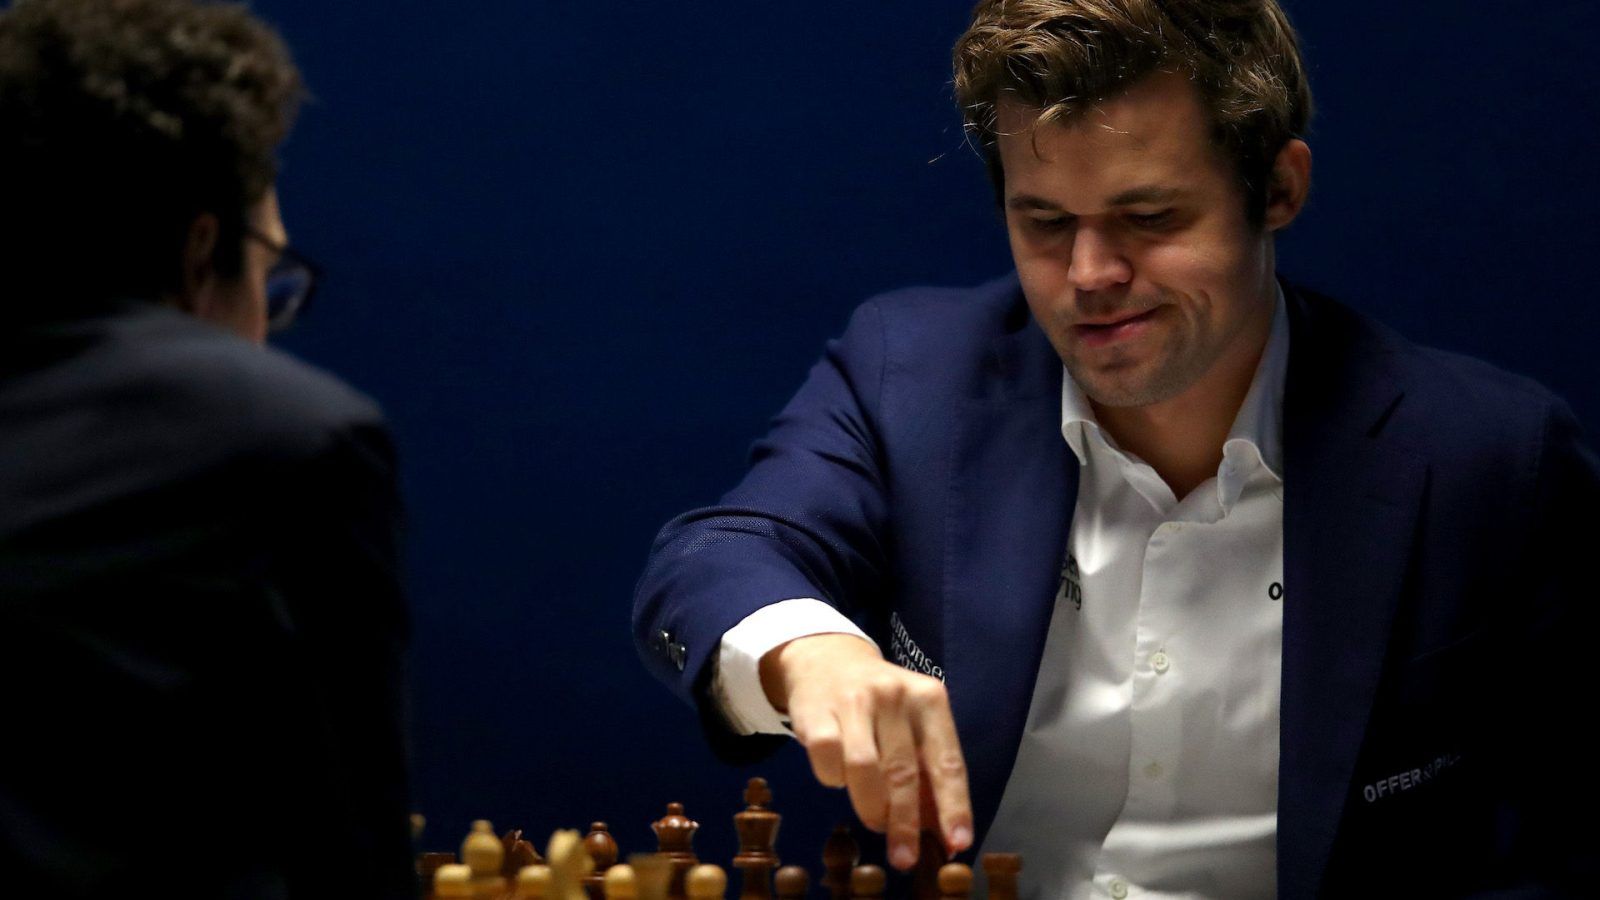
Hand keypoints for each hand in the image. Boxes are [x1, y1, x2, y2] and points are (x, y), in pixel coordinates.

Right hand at [759, 633, 972, 869]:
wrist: (826, 660)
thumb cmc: (880, 703)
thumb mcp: (912, 725)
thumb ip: (928, 771)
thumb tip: (941, 831)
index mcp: (929, 698)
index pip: (947, 761)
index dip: (954, 806)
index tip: (957, 843)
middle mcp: (895, 694)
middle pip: (904, 772)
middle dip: (905, 822)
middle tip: (905, 858)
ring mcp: (854, 701)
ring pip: (864, 770)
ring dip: (871, 807)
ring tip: (874, 821)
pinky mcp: (817, 712)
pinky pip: (828, 764)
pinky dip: (835, 781)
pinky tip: (839, 777)